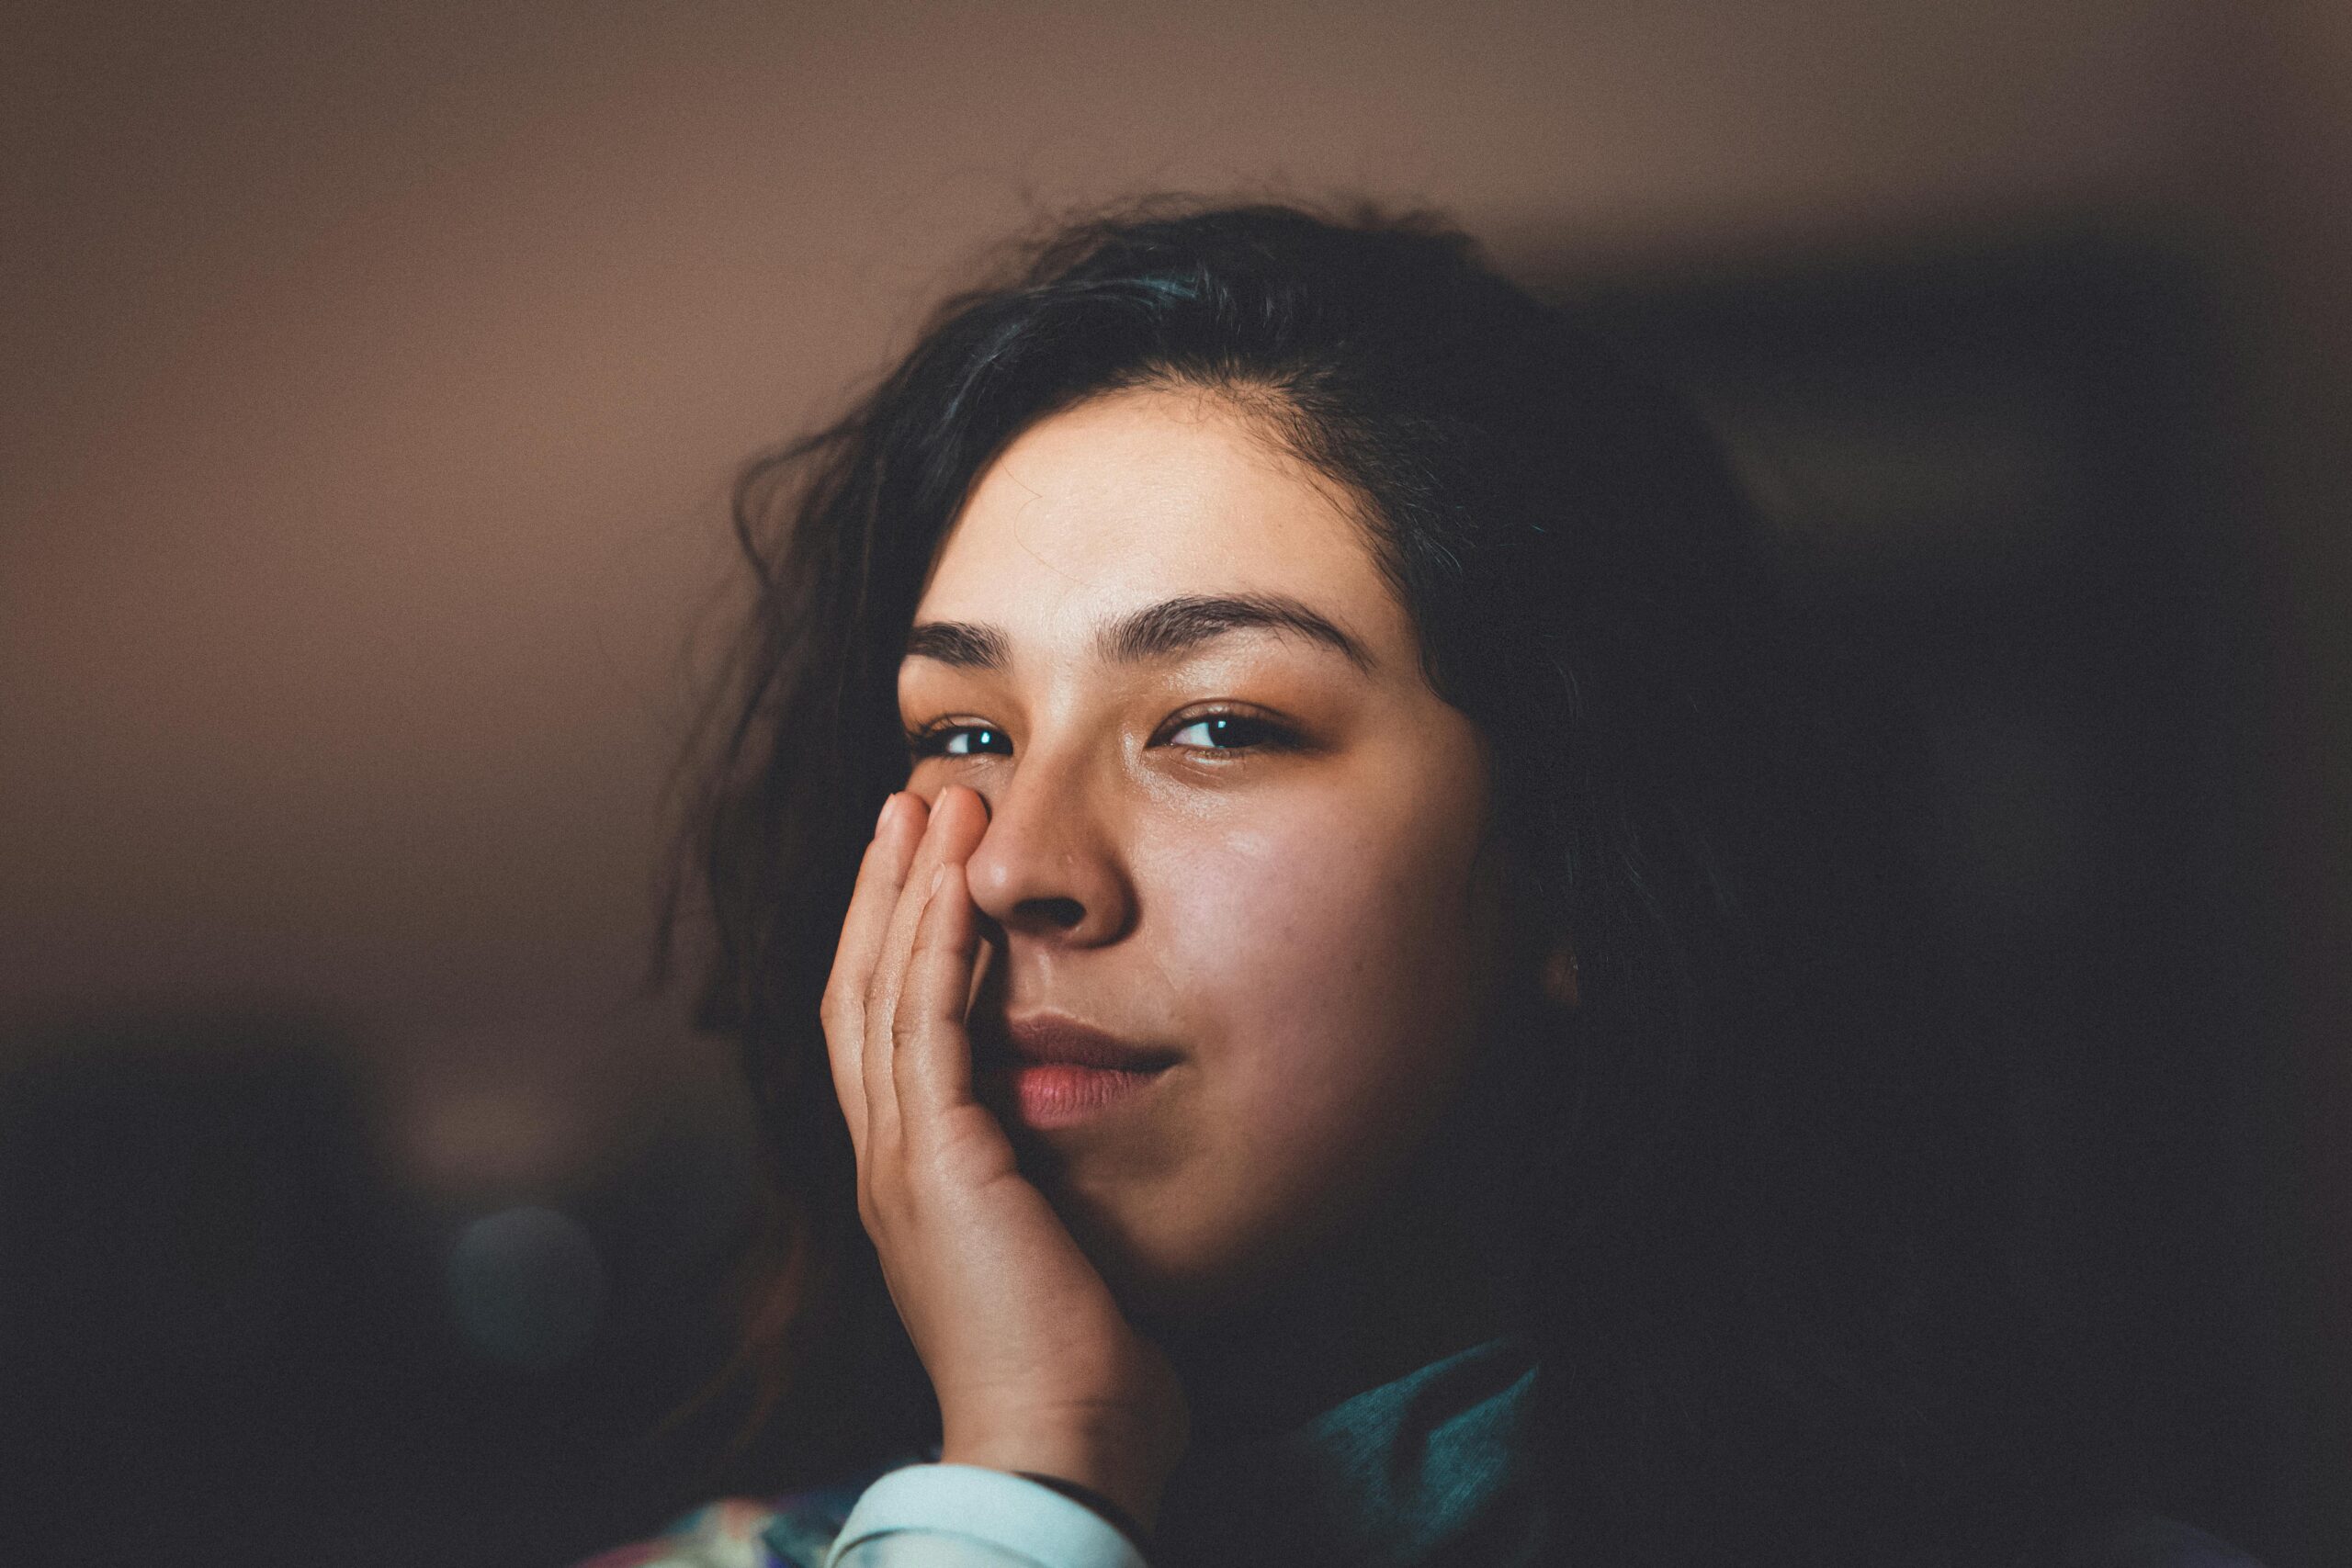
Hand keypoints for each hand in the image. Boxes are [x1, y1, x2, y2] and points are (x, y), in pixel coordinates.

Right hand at [819, 785, 1189, 1529]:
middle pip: (862, 990)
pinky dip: (933, 945)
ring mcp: (898, 1161)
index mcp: (910, 1181)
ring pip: (882, 991)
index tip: (926, 864)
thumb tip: (1089, 1147)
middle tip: (914, 799)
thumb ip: (1055, 1186)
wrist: (1060, 1446)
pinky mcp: (935, 1163)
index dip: (894, 939)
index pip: (883, 1031)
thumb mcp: (1060, 1250)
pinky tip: (956, 883)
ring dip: (907, 890)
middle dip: (886, 889)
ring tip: (933, 802)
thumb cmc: (1080, 1370)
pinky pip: (924, 1028)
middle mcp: (885, 1161)